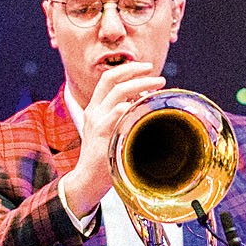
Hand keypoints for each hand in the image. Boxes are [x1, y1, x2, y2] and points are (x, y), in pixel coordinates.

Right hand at [60, 61, 164, 216]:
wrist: (88, 178)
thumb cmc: (103, 154)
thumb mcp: (107, 129)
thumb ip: (119, 113)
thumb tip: (143, 99)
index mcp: (95, 107)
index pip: (108, 78)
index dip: (127, 69)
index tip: (146, 67)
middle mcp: (94, 111)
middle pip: (113, 81)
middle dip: (137, 73)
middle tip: (158, 76)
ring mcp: (97, 123)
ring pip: (117, 94)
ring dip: (141, 86)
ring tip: (158, 86)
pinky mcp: (103, 136)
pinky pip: (116, 116)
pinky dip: (130, 107)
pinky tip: (143, 105)